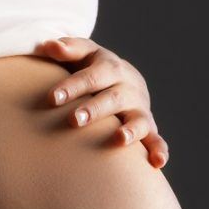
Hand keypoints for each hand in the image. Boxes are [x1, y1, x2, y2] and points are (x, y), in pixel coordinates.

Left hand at [33, 36, 168, 168]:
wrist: (123, 81)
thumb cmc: (94, 69)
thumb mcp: (84, 55)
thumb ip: (69, 50)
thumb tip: (49, 45)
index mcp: (111, 68)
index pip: (92, 75)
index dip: (73, 86)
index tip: (53, 98)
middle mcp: (129, 88)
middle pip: (114, 98)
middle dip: (95, 109)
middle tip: (74, 121)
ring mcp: (140, 109)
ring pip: (139, 119)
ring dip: (130, 130)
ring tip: (119, 140)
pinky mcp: (148, 128)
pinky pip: (156, 139)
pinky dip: (159, 150)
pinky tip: (157, 163)